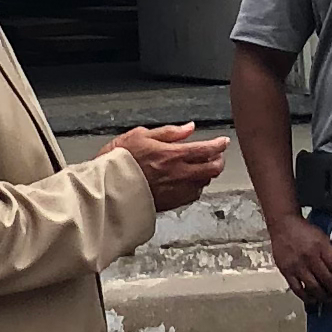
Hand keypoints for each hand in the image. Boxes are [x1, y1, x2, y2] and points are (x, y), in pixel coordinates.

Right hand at [108, 123, 228, 211]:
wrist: (107, 188)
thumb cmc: (120, 160)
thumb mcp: (141, 135)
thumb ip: (170, 132)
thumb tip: (189, 128)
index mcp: (174, 155)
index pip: (207, 150)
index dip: (219, 145)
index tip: (224, 142)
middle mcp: (180, 174)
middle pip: (212, 169)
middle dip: (218, 161)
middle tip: (217, 156)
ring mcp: (176, 191)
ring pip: (203, 183)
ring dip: (206, 174)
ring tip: (202, 167)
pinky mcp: (170, 204)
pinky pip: (191, 196)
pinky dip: (195, 187)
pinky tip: (189, 182)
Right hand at [269, 212, 331, 306]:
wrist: (283, 224)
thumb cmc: (303, 230)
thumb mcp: (322, 236)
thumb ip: (329, 253)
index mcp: (321, 245)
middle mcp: (309, 256)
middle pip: (326, 279)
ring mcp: (297, 265)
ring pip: (313, 286)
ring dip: (323, 296)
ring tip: (329, 300)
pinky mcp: (286, 271)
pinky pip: (297, 288)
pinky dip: (306, 297)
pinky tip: (312, 300)